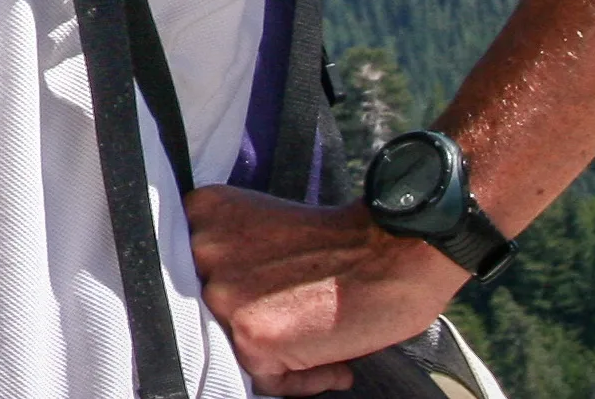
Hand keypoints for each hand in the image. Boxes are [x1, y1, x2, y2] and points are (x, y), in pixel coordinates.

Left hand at [186, 185, 467, 394]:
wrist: (395, 250)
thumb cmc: (345, 241)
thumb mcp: (265, 222)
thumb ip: (235, 254)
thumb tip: (229, 309)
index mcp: (206, 214)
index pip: (199, 271)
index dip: (239, 292)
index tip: (270, 297)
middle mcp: (203, 251)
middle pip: (215, 309)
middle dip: (257, 320)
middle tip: (302, 318)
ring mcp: (224, 295)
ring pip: (236, 346)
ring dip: (280, 353)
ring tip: (321, 340)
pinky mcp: (252, 336)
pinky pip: (266, 379)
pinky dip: (302, 379)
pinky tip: (334, 362)